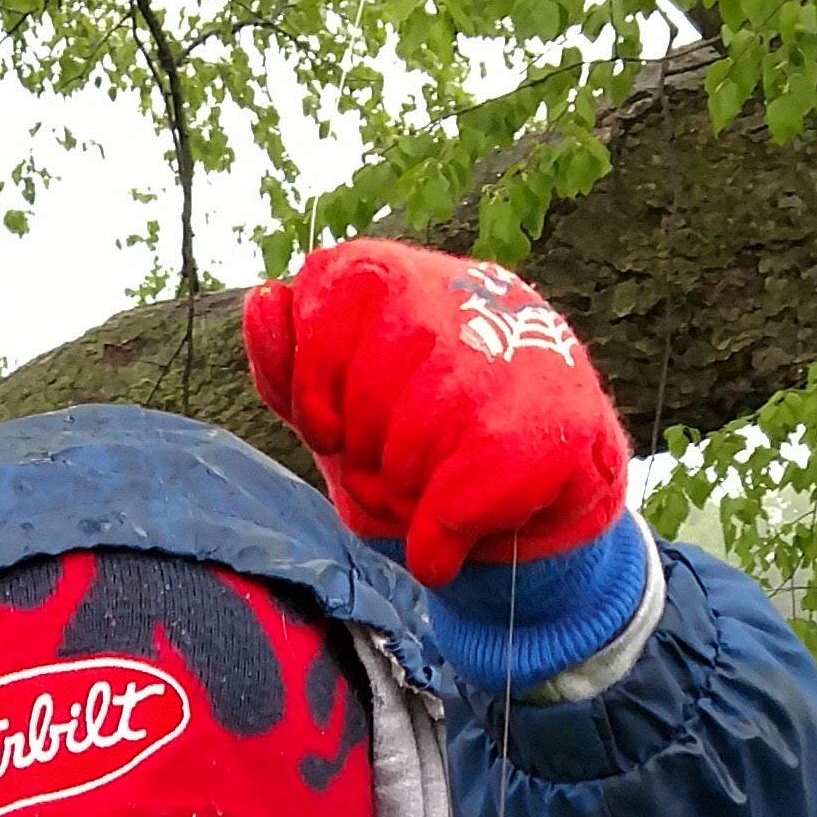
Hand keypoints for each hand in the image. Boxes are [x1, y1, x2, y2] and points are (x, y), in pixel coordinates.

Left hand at [242, 240, 629, 586]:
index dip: (315, 375)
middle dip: (366, 453)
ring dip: (404, 494)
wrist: (534, 493)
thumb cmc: (421, 443)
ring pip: (414, 447)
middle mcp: (468, 296)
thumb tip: (264, 299)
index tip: (330, 426)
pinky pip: (454, 502)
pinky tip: (447, 532)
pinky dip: (436, 537)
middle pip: (371, 387)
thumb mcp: (340, 411)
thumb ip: (290, 368)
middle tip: (394, 466)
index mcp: (406, 280)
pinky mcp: (552, 428)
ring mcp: (520, 355)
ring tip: (430, 486)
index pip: (334, 286)